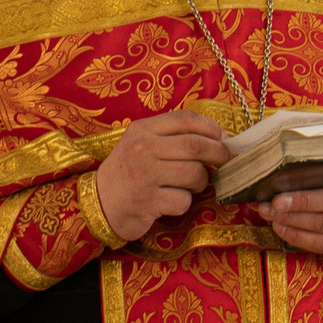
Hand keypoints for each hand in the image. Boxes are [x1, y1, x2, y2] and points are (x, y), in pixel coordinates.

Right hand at [94, 111, 230, 242]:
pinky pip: (184, 200)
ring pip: (194, 174)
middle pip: (195, 146)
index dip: (211, 127)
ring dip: (201, 181)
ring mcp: (145, 175)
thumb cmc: (127, 172)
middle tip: (226, 161)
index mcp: (142, 129)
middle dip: (218, 153)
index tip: (224, 138)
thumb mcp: (141, 143)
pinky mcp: (148, 202)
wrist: (97, 204)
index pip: (185, 118)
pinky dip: (184, 202)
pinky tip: (170, 202)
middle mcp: (143, 149)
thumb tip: (219, 138)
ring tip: (191, 185)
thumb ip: (171, 136)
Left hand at [259, 161, 322, 262]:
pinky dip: (298, 238)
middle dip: (296, 205)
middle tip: (271, 202)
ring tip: (267, 213)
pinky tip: (280, 228)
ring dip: (291, 221)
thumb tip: (322, 135)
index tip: (285, 182)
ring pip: (320, 227)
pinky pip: (320, 245)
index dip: (310, 192)